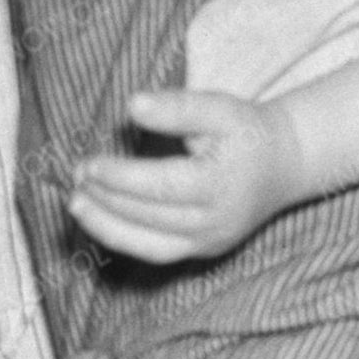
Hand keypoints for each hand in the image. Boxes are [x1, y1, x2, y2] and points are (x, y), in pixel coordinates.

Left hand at [66, 85, 301, 265]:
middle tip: (75, 176)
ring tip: (75, 203)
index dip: (119, 178)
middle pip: (149, 216)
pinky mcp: (202, 252)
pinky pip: (156, 253)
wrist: (283, 165)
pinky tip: (97, 219)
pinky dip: (123, 239)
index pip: (160, 186)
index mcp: (220, 185)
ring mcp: (209, 243)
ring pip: (149, 245)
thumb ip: (177, 107)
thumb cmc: (247, 132)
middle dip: (106, 198)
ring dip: (106, 227)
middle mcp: (215, 223)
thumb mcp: (219, 108)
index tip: (87, 164)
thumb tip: (132, 105)